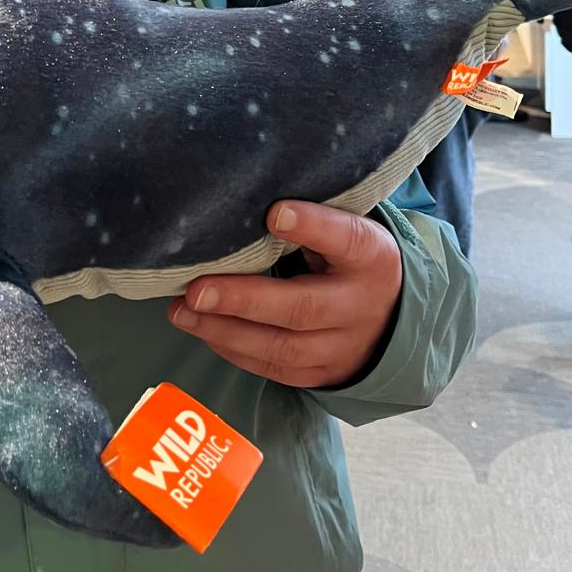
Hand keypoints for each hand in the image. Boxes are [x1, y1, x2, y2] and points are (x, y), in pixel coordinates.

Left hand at [169, 200, 401, 388]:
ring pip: (282, 346)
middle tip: (196, 290)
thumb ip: (309, 218)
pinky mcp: (322, 373)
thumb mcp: (344, 227)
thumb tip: (242, 197)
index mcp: (371, 256)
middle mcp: (360, 305)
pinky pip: (274, 368)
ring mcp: (343, 347)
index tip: (275, 212)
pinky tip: (203, 330)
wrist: (389, 315)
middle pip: (302, 307)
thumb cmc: (347, 256)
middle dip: (243, 300)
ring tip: (182, 312)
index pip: (346, 238)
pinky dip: (234, 350)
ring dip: (225, 330)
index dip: (312, 226)